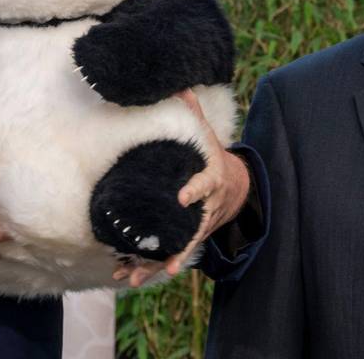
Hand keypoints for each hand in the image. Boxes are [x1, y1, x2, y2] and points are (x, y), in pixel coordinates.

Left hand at [113, 89, 250, 287]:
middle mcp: (205, 208)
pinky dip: (150, 266)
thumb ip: (192, 114)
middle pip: (191, 229)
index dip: (194, 191)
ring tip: (133, 278)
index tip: (182, 197)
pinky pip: (167, 252)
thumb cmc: (212, 156)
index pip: (203, 185)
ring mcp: (197, 225)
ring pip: (176, 249)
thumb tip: (179, 85)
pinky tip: (129, 278)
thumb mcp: (206, 135)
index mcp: (210, 180)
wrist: (234, 186)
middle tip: (162, 260)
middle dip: (176, 246)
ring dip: (154, 265)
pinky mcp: (187, 236)